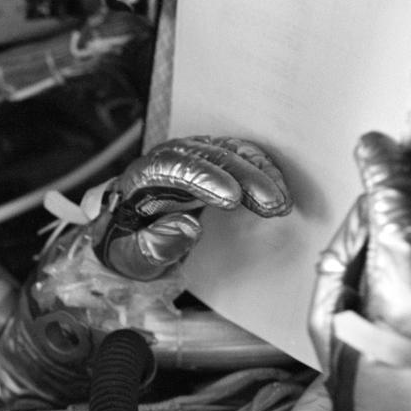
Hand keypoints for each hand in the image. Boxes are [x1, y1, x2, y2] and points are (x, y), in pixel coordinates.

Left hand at [96, 136, 292, 279]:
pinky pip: (243, 158)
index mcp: (140, 176)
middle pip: (208, 156)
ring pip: (231, 153)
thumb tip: (188, 227)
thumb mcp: (133, 258)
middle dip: (244, 177)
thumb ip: (155, 246)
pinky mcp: (215, 162)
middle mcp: (169, 158)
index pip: (172, 167)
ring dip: (260, 174)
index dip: (205, 179)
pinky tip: (281, 195)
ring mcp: (194, 157)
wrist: (129, 235)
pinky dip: (264, 173)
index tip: (233, 198)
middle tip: (271, 204)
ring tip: (281, 204)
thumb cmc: (129, 245)